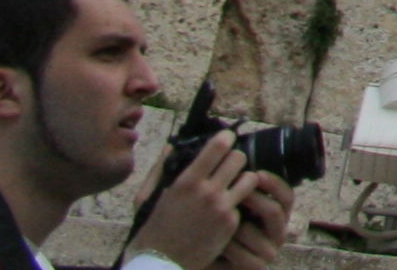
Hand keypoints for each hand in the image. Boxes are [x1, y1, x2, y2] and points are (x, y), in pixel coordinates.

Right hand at [133, 133, 246, 269]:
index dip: (226, 139)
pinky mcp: (231, 223)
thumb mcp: (146, 198)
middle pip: (239, 158)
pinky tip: (227, 206)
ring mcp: (222, 208)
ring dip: (243, 178)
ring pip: (250, 178)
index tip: (226, 139)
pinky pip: (244, 202)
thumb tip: (171, 146)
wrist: (160, 265)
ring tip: (233, 184)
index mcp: (186, 182)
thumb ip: (160, 169)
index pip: (219, 146)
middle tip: (228, 165)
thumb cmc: (151, 230)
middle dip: (234, 159)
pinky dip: (238, 202)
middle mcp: (208, 192)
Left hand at [214, 176, 291, 269]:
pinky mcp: (255, 268)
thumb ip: (245, 193)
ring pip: (249, 230)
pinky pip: (237, 251)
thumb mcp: (237, 209)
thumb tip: (244, 169)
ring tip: (214, 222)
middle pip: (274, 210)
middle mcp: (278, 234)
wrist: (206, 260)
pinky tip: (214, 244)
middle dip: (253, 199)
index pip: (287, 196)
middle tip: (235, 193)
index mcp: (279, 217)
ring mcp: (269, 253)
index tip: (257, 174)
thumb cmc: (219, 231)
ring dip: (229, 225)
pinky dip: (223, 245)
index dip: (274, 184)